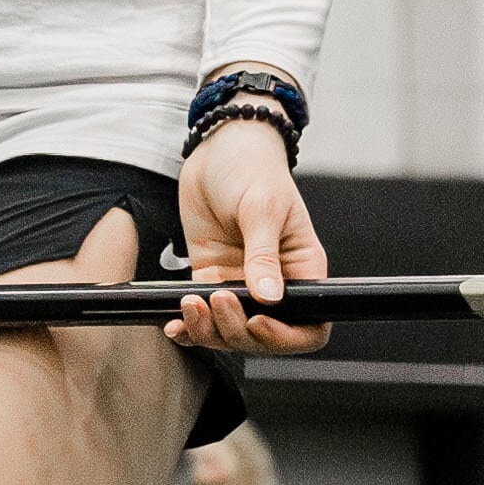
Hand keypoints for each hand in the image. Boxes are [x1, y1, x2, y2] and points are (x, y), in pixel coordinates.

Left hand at [171, 114, 327, 354]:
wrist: (218, 148)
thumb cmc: (252, 168)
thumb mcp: (262, 208)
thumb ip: (264, 254)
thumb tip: (270, 296)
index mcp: (302, 269)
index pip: (308, 325)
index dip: (285, 336)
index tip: (256, 322)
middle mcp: (275, 283)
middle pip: (264, 336)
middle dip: (237, 329)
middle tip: (216, 300)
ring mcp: (241, 282)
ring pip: (230, 330)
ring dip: (209, 329)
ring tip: (192, 305)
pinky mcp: (211, 276)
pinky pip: (203, 314)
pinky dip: (189, 325)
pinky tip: (175, 323)